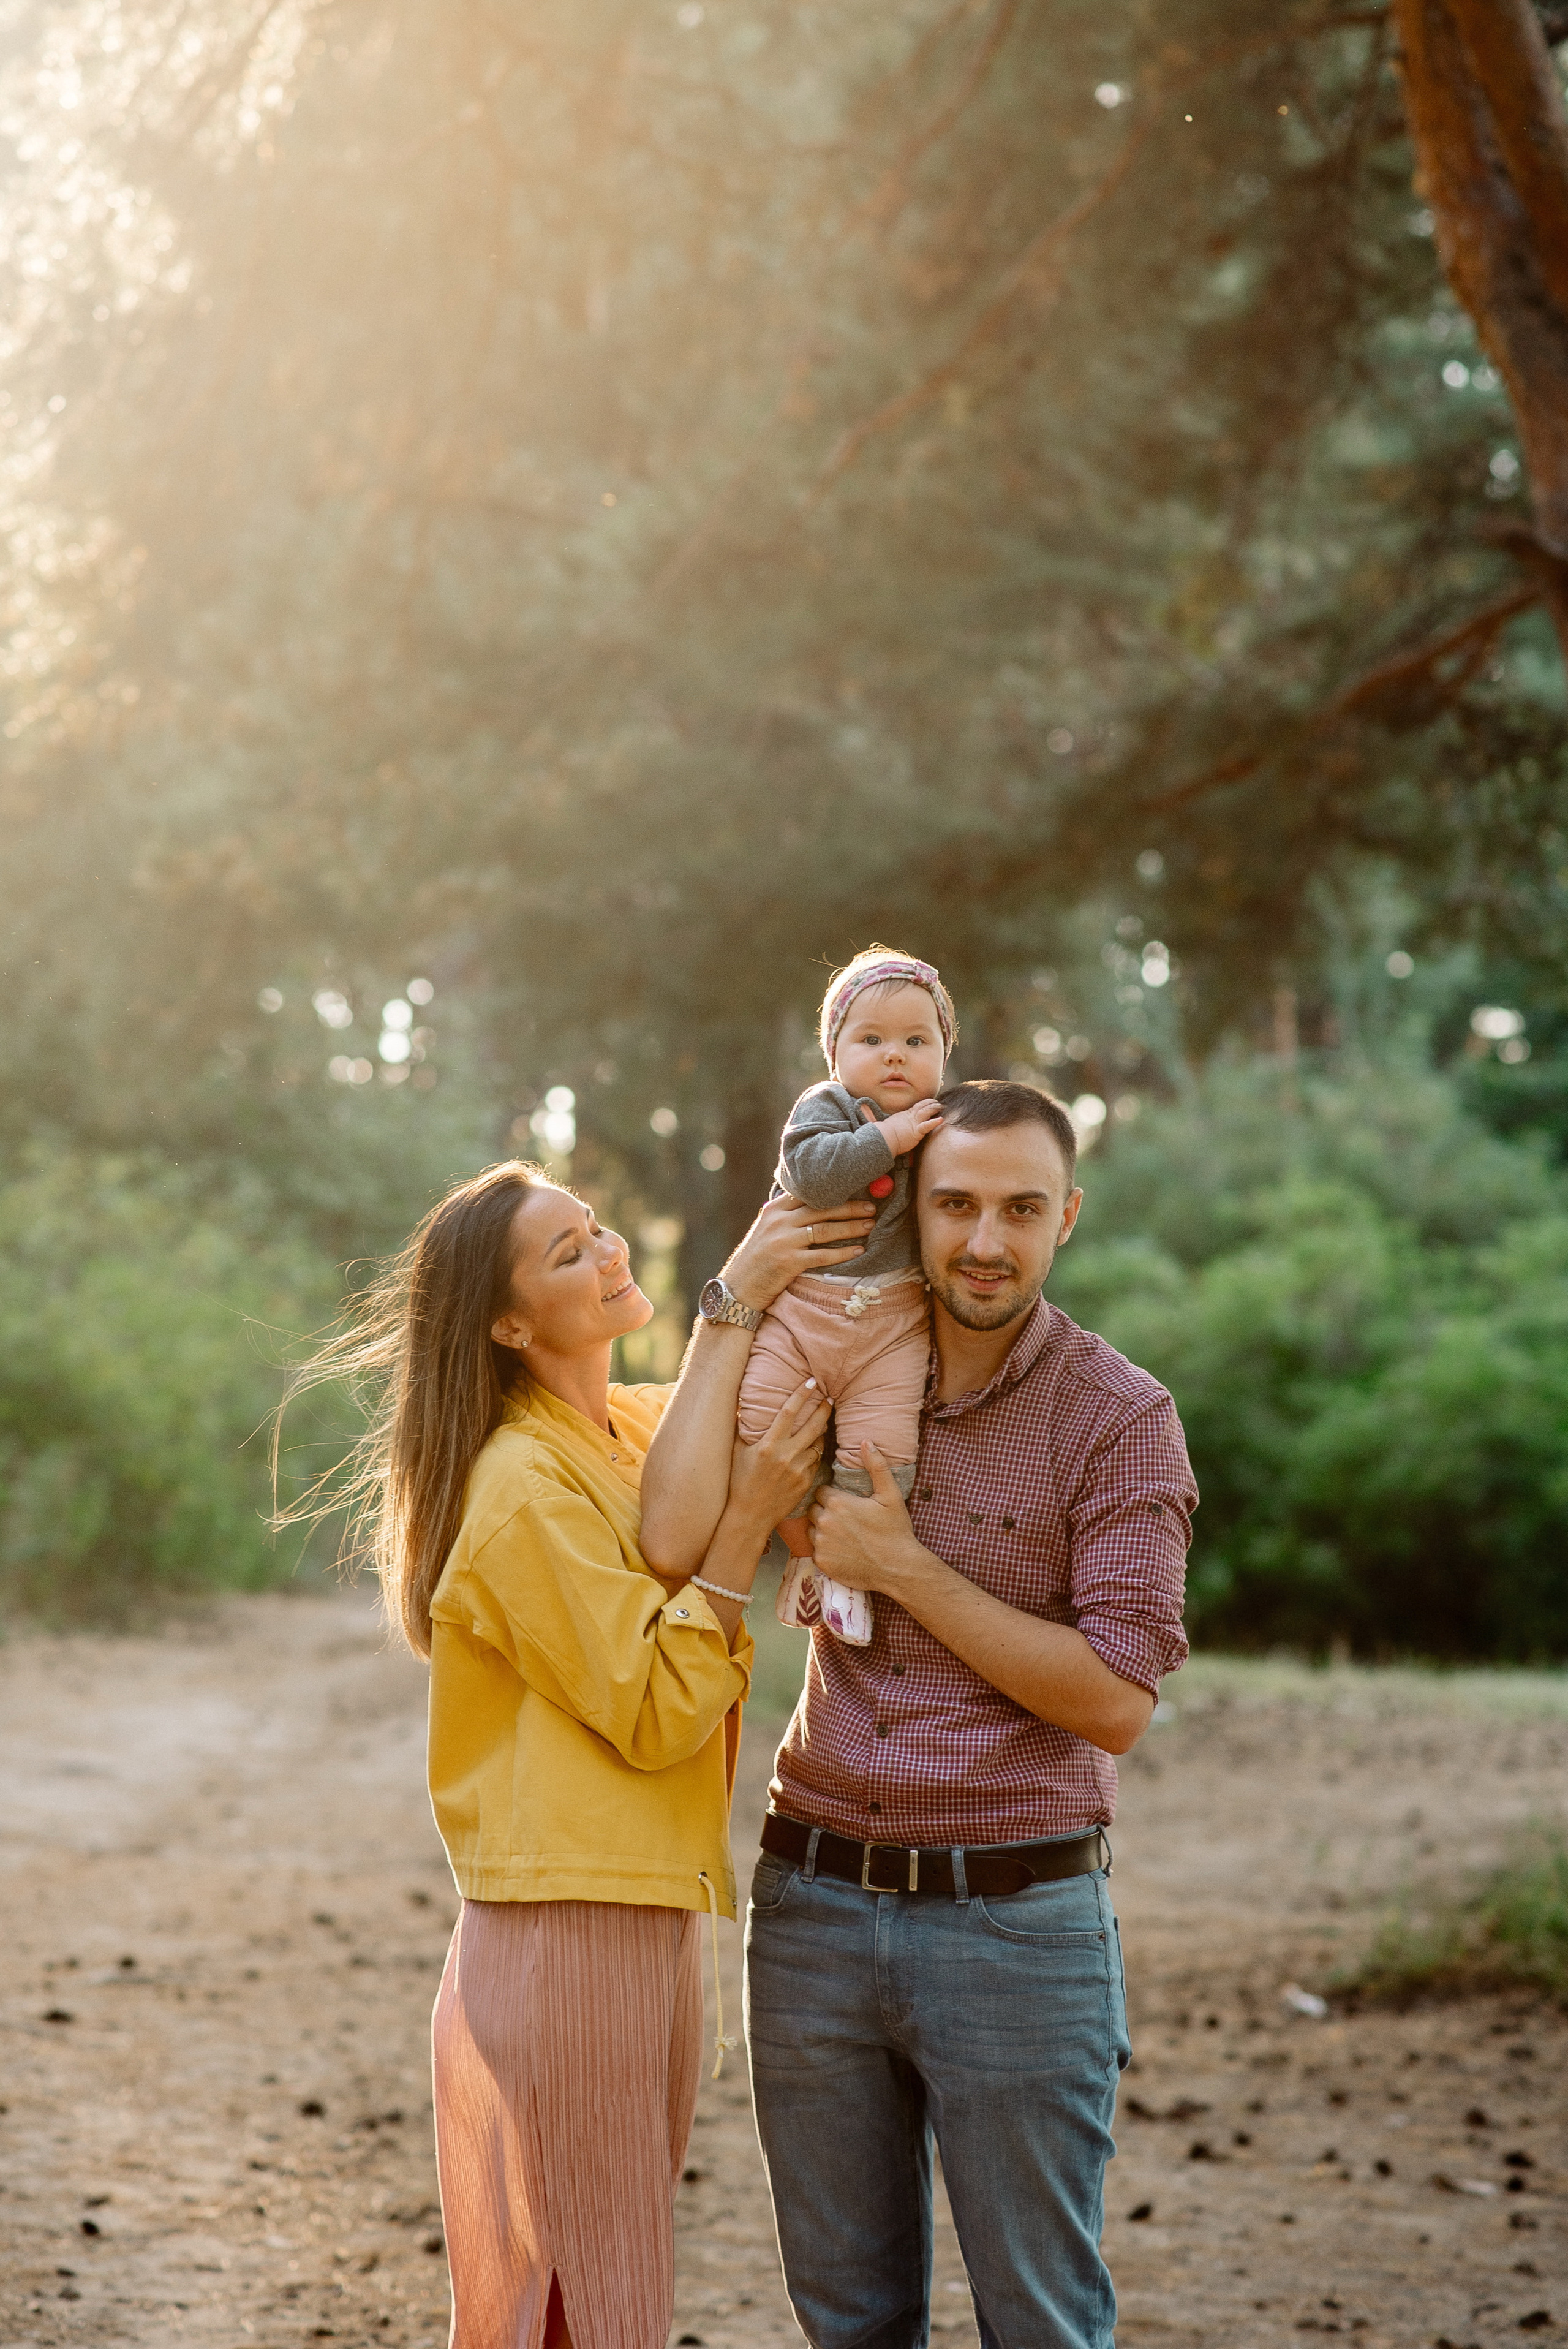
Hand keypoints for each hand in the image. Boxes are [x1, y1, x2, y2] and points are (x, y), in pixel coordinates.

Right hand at [721, 1194, 874, 1312]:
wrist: (738, 1288)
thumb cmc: (756, 1258)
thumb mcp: (766, 1229)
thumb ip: (786, 1214)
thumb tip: (812, 1202)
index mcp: (774, 1209)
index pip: (808, 1193)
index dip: (834, 1190)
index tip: (856, 1189)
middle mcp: (779, 1221)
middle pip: (822, 1208)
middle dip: (850, 1207)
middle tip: (872, 1206)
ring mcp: (783, 1241)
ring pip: (825, 1229)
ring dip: (851, 1227)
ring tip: (870, 1225)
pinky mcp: (789, 1262)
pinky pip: (822, 1255)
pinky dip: (843, 1252)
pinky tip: (859, 1250)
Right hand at [726, 1380, 832, 1532]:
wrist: (749, 1516)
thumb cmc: (739, 1482)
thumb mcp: (737, 1452)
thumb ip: (740, 1428)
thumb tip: (740, 1405)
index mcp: (768, 1445)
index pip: (789, 1412)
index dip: (802, 1394)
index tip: (812, 1381)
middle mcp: (786, 1456)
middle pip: (813, 1425)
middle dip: (824, 1409)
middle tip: (829, 1398)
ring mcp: (799, 1470)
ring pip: (818, 1443)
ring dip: (822, 1431)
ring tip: (823, 1422)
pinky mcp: (806, 1482)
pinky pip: (816, 1461)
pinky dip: (816, 1452)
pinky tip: (814, 1447)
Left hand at [809, 1444, 939, 1602]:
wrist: (898, 1568)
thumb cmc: (895, 1530)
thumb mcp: (891, 1495)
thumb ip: (876, 1466)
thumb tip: (866, 1441)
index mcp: (837, 1502)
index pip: (821, 1491)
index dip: (832, 1495)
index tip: (844, 1501)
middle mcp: (824, 1522)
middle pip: (813, 1509)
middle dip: (825, 1511)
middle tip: (845, 1519)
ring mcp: (821, 1544)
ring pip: (812, 1530)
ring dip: (822, 1530)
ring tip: (843, 1535)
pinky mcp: (821, 1562)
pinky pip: (815, 1550)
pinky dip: (825, 1550)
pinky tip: (842, 1550)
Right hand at [875, 1097, 943, 1158]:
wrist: (881, 1139)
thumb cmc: (880, 1133)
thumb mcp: (879, 1123)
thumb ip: (872, 1115)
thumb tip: (860, 1106)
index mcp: (903, 1115)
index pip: (916, 1107)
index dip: (924, 1104)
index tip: (930, 1101)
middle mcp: (909, 1117)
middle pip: (922, 1107)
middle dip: (931, 1103)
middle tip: (939, 1102)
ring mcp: (913, 1123)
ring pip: (926, 1112)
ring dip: (935, 1108)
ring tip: (942, 1106)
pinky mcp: (916, 1131)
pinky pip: (927, 1126)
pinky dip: (934, 1122)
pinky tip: (941, 1120)